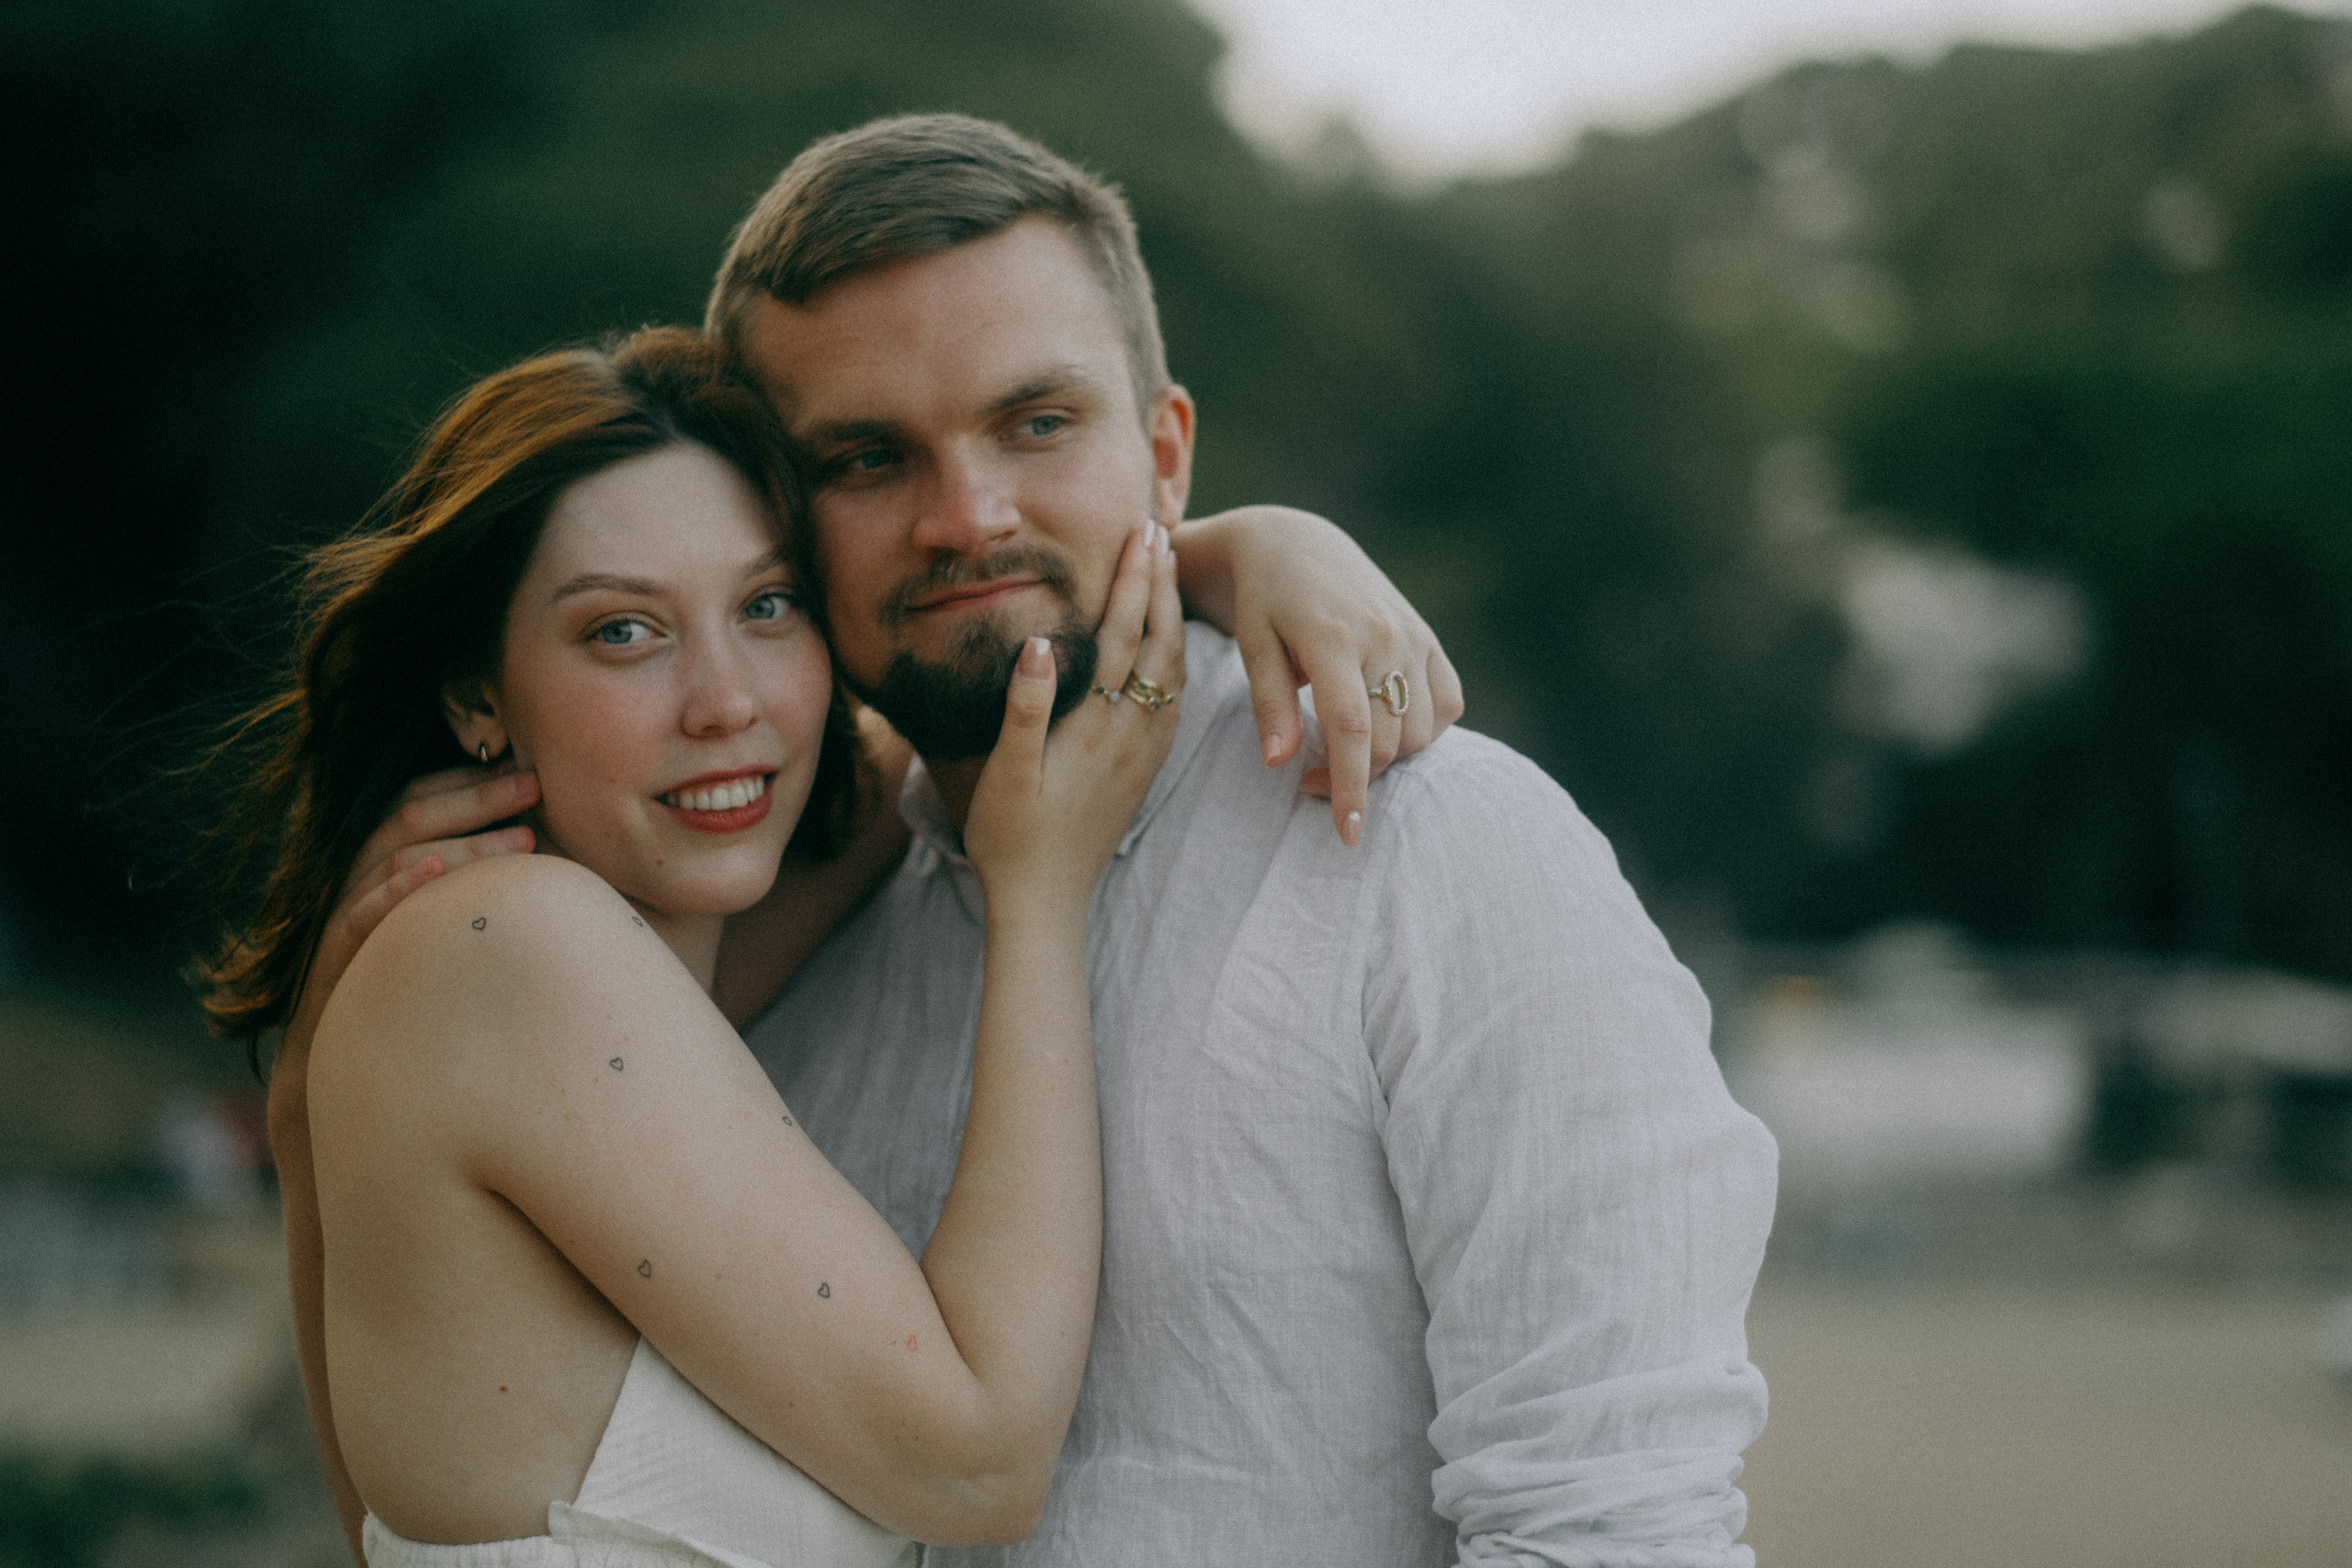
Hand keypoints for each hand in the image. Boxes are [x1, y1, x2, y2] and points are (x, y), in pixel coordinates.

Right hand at [279, 766, 538, 1053]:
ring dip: (462, 844)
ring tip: (521, 839)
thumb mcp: (444, 921)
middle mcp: (359, 874)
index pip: (420, 797)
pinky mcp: (335, 953)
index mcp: (382, 858)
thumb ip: (474, 880)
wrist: (346, 1059)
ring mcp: (344, 910)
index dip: (471, 779)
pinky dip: (396, 891)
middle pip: (411, 815)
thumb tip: (544, 846)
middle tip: (534, 785)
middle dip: (477, 796)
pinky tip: (434, 874)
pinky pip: (360, 912)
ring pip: (396, 857)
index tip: (528, 769)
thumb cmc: (413, 985)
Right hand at [965, 523, 1182, 907]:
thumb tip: (1039, 642)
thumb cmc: (1012, 836)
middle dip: (1161, 583)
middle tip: (1162, 531)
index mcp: (1096, 726)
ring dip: (1173, 615)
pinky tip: (1171, 642)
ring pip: (1173, 668)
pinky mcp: (1145, 767)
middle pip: (1159, 642)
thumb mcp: (1004, 773)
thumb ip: (1023, 707)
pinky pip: (1173, 698)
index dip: (1132, 581)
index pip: (1122, 636)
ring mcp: (1144, 752)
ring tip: (1169, 571)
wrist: (1046, 899)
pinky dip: (1175, 655)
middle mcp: (1131, 734)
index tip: (1139, 535)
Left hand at [1171, 506, 1463, 845]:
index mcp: (1334, 637)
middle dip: (1354, 778)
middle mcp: (1384, 636)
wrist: (1295, 543)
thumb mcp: (1251, 644)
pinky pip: (1447, 703)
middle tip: (1307, 782)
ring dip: (1388, 758)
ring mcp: (1413, 636)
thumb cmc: (1261, 599)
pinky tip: (1386, 729)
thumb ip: (1269, 704)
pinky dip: (1424, 730)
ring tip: (1342, 754)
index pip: (1352, 730)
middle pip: (1388, 739)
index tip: (1348, 833)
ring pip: (1421, 730)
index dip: (1350, 786)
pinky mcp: (1429, 637)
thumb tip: (1280, 764)